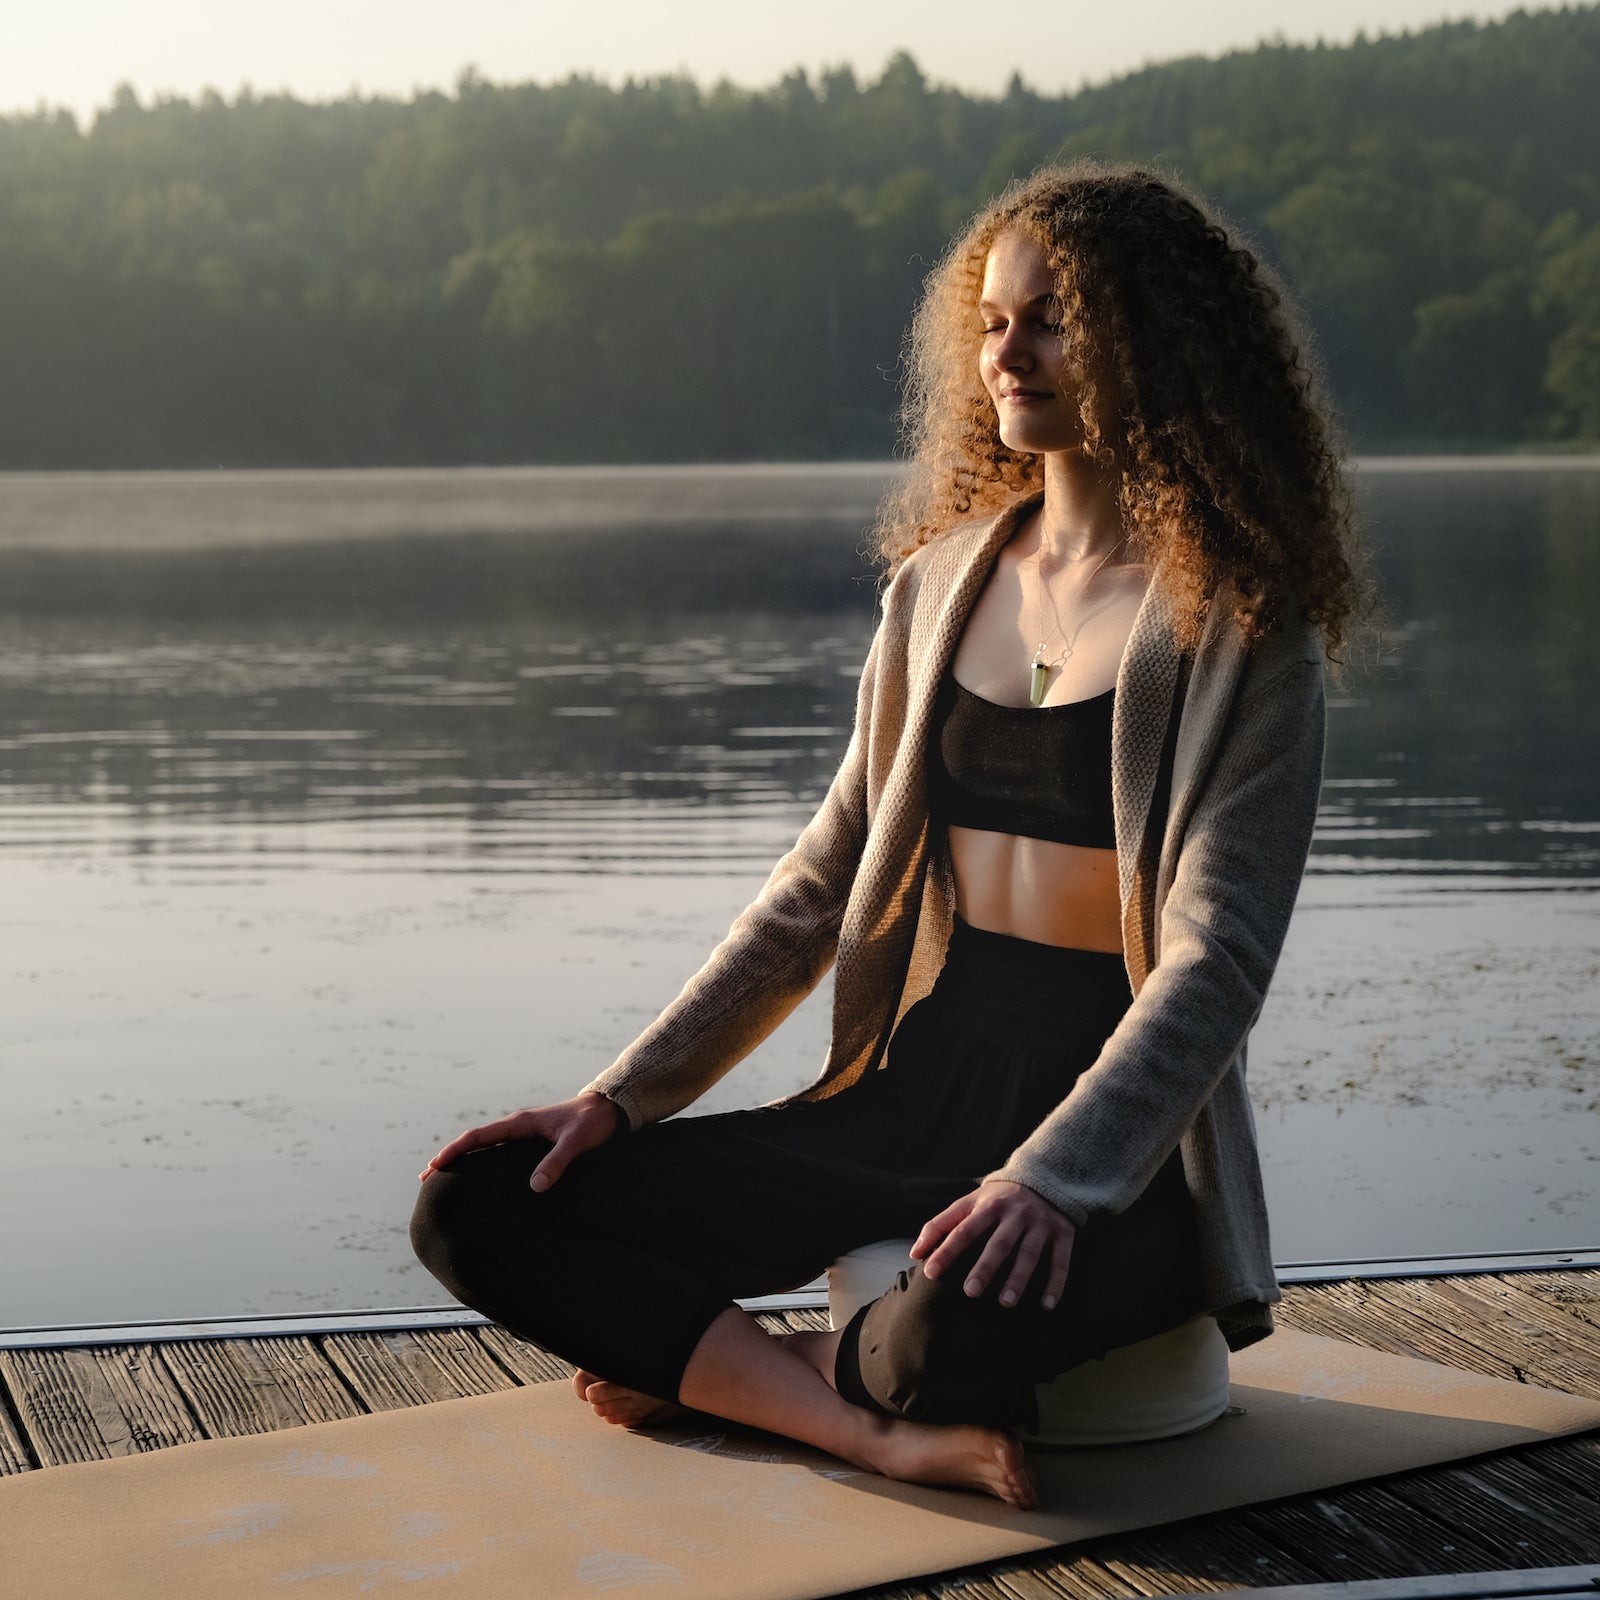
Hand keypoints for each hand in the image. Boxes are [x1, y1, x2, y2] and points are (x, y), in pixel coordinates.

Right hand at [418, 1090, 620, 1191]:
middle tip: (426, 1178)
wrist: (609, 1109)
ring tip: (447, 1179)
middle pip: (476, 1142)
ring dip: (466, 1160)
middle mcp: (518, 1126)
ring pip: (487, 1147)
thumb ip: (557, 1161)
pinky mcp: (534, 1141)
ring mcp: (525, 1133)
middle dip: (451, 1157)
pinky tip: (483, 1178)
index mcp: (520, 1123)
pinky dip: (484, 1161)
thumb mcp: (575, 1141)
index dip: (455, 1151)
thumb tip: (535, 1186)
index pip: (478, 1136)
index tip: (434, 1166)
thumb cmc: (592, 1122)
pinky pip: (501, 1151)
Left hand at [910, 1179, 1075, 1310]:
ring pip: (1030, 1253)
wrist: (1046, 1175)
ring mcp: (1041, 1223)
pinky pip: (1061, 1260)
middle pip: (999, 1243)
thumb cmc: (998, 1197)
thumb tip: (915, 1253)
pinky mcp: (1063, 1232)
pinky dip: (1056, 1283)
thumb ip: (941, 1224)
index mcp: (989, 1205)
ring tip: (1005, 1302)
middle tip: (970, 1292)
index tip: (931, 1272)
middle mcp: (1016, 1214)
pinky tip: (1046, 1304)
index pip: (964, 1229)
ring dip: (1018, 1278)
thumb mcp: (970, 1202)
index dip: (947, 1250)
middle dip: (985, 1267)